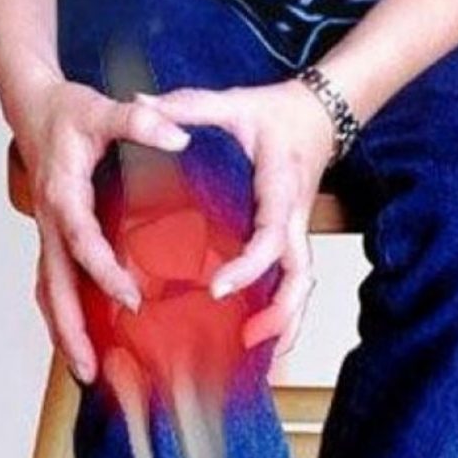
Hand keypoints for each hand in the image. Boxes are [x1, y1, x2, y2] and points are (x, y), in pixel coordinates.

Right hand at [18, 80, 190, 382]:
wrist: (33, 108)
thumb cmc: (67, 112)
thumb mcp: (102, 108)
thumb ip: (139, 121)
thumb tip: (179, 136)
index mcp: (62, 197)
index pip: (81, 243)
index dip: (104, 274)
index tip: (131, 300)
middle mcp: (50, 224)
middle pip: (54, 287)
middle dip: (70, 331)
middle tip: (90, 370)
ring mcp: (49, 236)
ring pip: (50, 294)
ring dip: (64, 334)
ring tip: (86, 373)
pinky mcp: (55, 241)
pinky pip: (57, 286)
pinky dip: (68, 316)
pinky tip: (89, 342)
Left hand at [136, 80, 333, 354]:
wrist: (317, 116)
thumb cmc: (276, 114)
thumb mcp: (233, 103)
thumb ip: (188, 106)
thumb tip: (140, 106)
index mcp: (281, 189)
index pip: (270, 237)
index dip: (249, 267)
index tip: (217, 287)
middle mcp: (293, 219)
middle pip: (300, 276)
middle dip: (280, 313)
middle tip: (247, 340)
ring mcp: (295, 233)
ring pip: (301, 287)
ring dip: (286, 323)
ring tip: (256, 354)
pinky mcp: (290, 241)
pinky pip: (292, 284)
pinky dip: (282, 315)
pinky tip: (260, 340)